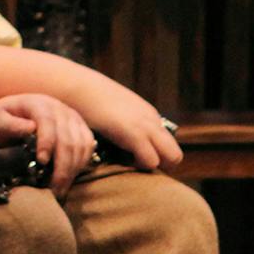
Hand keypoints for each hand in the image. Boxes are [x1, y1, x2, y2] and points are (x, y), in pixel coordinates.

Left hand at [0, 93, 93, 194]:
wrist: (14, 112)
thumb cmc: (3, 119)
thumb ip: (9, 125)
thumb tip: (30, 129)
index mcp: (38, 104)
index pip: (47, 122)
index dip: (47, 142)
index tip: (41, 161)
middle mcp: (59, 108)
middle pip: (67, 138)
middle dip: (62, 167)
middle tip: (53, 189)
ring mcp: (72, 117)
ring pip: (81, 144)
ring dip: (73, 169)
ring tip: (60, 188)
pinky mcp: (79, 127)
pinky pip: (88, 145)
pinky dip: (82, 162)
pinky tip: (70, 176)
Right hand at [63, 74, 183, 171]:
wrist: (78, 86)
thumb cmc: (89, 99)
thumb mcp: (114, 110)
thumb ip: (123, 122)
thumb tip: (120, 136)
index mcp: (149, 115)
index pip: (167, 145)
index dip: (154, 156)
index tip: (134, 158)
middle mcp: (152, 120)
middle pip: (175, 155)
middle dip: (160, 166)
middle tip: (136, 165)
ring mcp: (146, 126)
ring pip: (172, 158)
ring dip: (152, 166)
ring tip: (127, 162)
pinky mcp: (135, 134)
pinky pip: (151, 160)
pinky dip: (139, 166)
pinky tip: (121, 159)